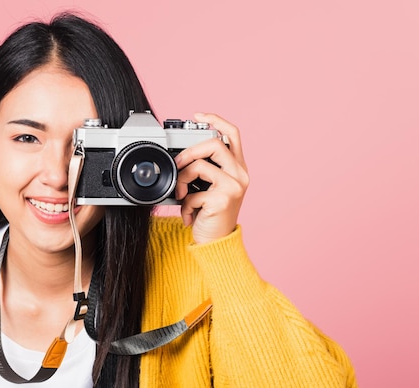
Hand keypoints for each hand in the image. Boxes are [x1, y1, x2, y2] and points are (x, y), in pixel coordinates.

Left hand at [174, 113, 248, 243]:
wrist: (216, 243)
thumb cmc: (210, 214)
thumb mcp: (209, 187)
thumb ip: (204, 169)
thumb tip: (181, 155)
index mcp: (238, 167)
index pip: (233, 134)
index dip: (216, 120)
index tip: (198, 115)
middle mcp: (240, 174)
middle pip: (214, 144)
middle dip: (189, 151)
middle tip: (177, 164)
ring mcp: (234, 187)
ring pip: (199, 165)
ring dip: (181, 180)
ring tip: (180, 195)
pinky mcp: (223, 200)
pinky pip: (192, 192)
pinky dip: (184, 205)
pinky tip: (189, 215)